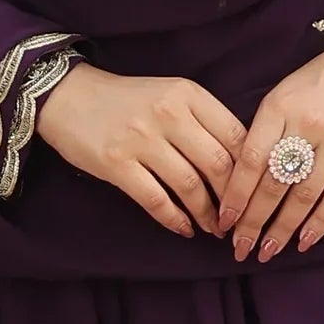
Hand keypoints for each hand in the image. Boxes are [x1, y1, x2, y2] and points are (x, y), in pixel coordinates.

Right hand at [35, 63, 245, 236]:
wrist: (68, 96)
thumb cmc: (127, 100)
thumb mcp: (170, 95)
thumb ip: (203, 120)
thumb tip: (240, 163)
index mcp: (188, 94)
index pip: (236, 135)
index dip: (251, 170)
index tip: (255, 191)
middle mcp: (168, 114)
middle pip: (218, 164)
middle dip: (234, 199)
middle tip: (239, 219)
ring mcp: (141, 139)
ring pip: (190, 186)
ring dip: (207, 214)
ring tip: (215, 229)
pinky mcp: (117, 163)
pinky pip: (156, 200)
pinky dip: (175, 220)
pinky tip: (185, 228)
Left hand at [215, 24, 323, 260]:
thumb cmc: (320, 80)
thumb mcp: (283, 95)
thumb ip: (264, 132)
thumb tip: (242, 182)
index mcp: (279, 107)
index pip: (251, 161)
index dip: (236, 195)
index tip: (224, 222)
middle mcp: (308, 124)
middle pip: (275, 183)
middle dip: (254, 221)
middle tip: (240, 248)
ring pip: (304, 195)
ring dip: (283, 229)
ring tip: (267, 251)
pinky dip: (319, 223)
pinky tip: (303, 242)